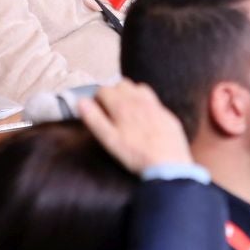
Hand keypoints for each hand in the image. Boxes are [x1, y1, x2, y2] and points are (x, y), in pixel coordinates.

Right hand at [77, 80, 193, 173]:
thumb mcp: (109, 140)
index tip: (96, 109)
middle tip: (110, 108)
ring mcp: (155, 106)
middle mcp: (139, 100)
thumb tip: (81, 101)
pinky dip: (146, 104)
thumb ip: (94, 119)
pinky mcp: (167, 115)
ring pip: (139, 88)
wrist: (168, 165)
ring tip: (126, 110)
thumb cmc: (136, 155)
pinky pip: (154, 102)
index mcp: (122, 105)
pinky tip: (145, 119)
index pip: (104, 89)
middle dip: (113, 92)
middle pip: (122, 84)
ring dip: (131, 94)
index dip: (97, 98)